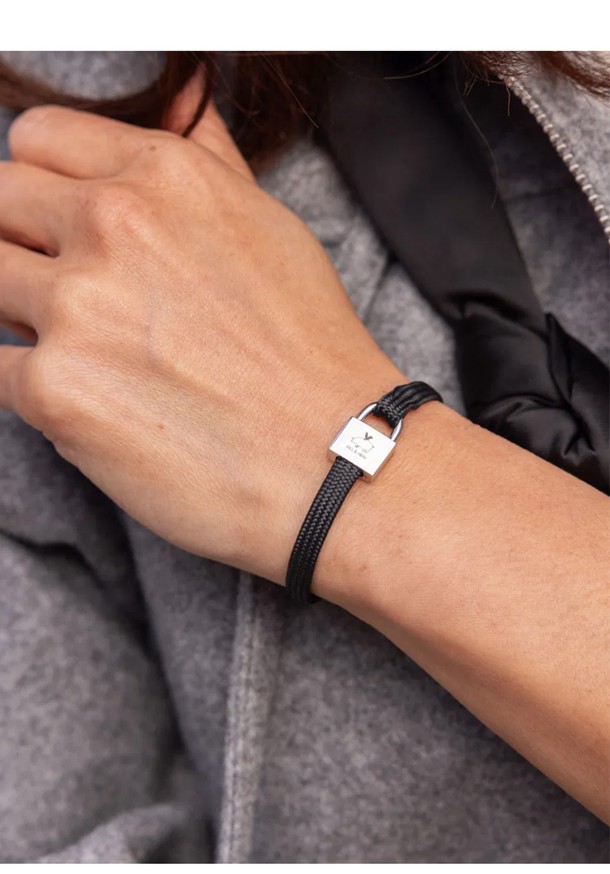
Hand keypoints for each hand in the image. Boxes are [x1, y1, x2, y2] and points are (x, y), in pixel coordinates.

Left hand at [0, 76, 406, 584]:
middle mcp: (111, 226)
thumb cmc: (309, 350)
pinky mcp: (53, 391)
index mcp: (161, 175)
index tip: (62, 224)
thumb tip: (181, 101)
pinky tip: (97, 404)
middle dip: (26, 245)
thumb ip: (205, 160)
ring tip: (94, 355)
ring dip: (27, 316)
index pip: (38, 142)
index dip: (48, 187)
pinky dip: (35, 387)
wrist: (333, 458)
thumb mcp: (268, 226)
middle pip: (0, 204)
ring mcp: (74, 308)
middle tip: (76, 295)